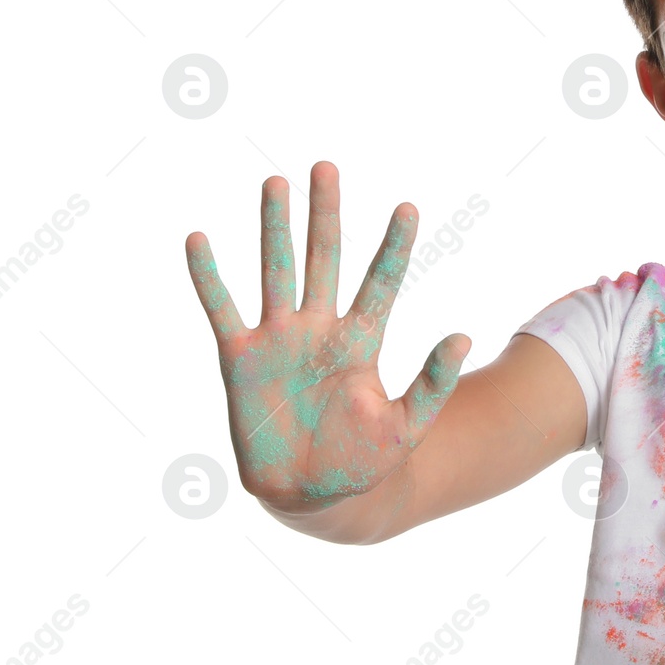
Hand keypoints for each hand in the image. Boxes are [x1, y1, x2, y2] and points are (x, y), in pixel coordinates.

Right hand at [185, 161, 471, 512]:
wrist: (316, 497)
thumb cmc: (366, 461)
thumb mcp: (409, 425)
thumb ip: (433, 382)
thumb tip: (465, 337)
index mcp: (362, 342)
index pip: (382, 282)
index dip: (394, 246)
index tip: (409, 208)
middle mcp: (321, 330)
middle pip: (325, 259)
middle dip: (327, 215)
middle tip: (326, 167)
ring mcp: (280, 341)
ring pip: (277, 272)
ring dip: (274, 228)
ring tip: (275, 183)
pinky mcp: (242, 361)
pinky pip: (223, 311)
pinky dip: (210, 278)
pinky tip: (200, 240)